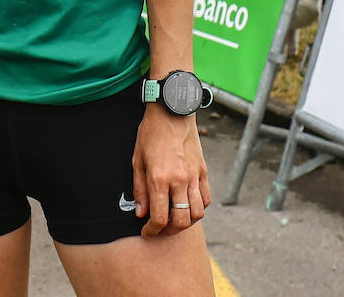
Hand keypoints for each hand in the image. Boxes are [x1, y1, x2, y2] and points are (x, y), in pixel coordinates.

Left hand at [132, 105, 211, 236]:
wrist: (172, 112)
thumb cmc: (150, 133)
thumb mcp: (137, 159)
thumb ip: (139, 189)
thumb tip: (141, 213)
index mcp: (159, 178)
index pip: (159, 217)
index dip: (152, 230)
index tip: (147, 232)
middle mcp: (179, 180)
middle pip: (181, 221)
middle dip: (169, 231)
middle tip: (160, 229)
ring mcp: (194, 176)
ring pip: (197, 213)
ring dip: (186, 222)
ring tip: (175, 219)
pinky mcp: (203, 171)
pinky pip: (206, 199)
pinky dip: (199, 208)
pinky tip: (187, 205)